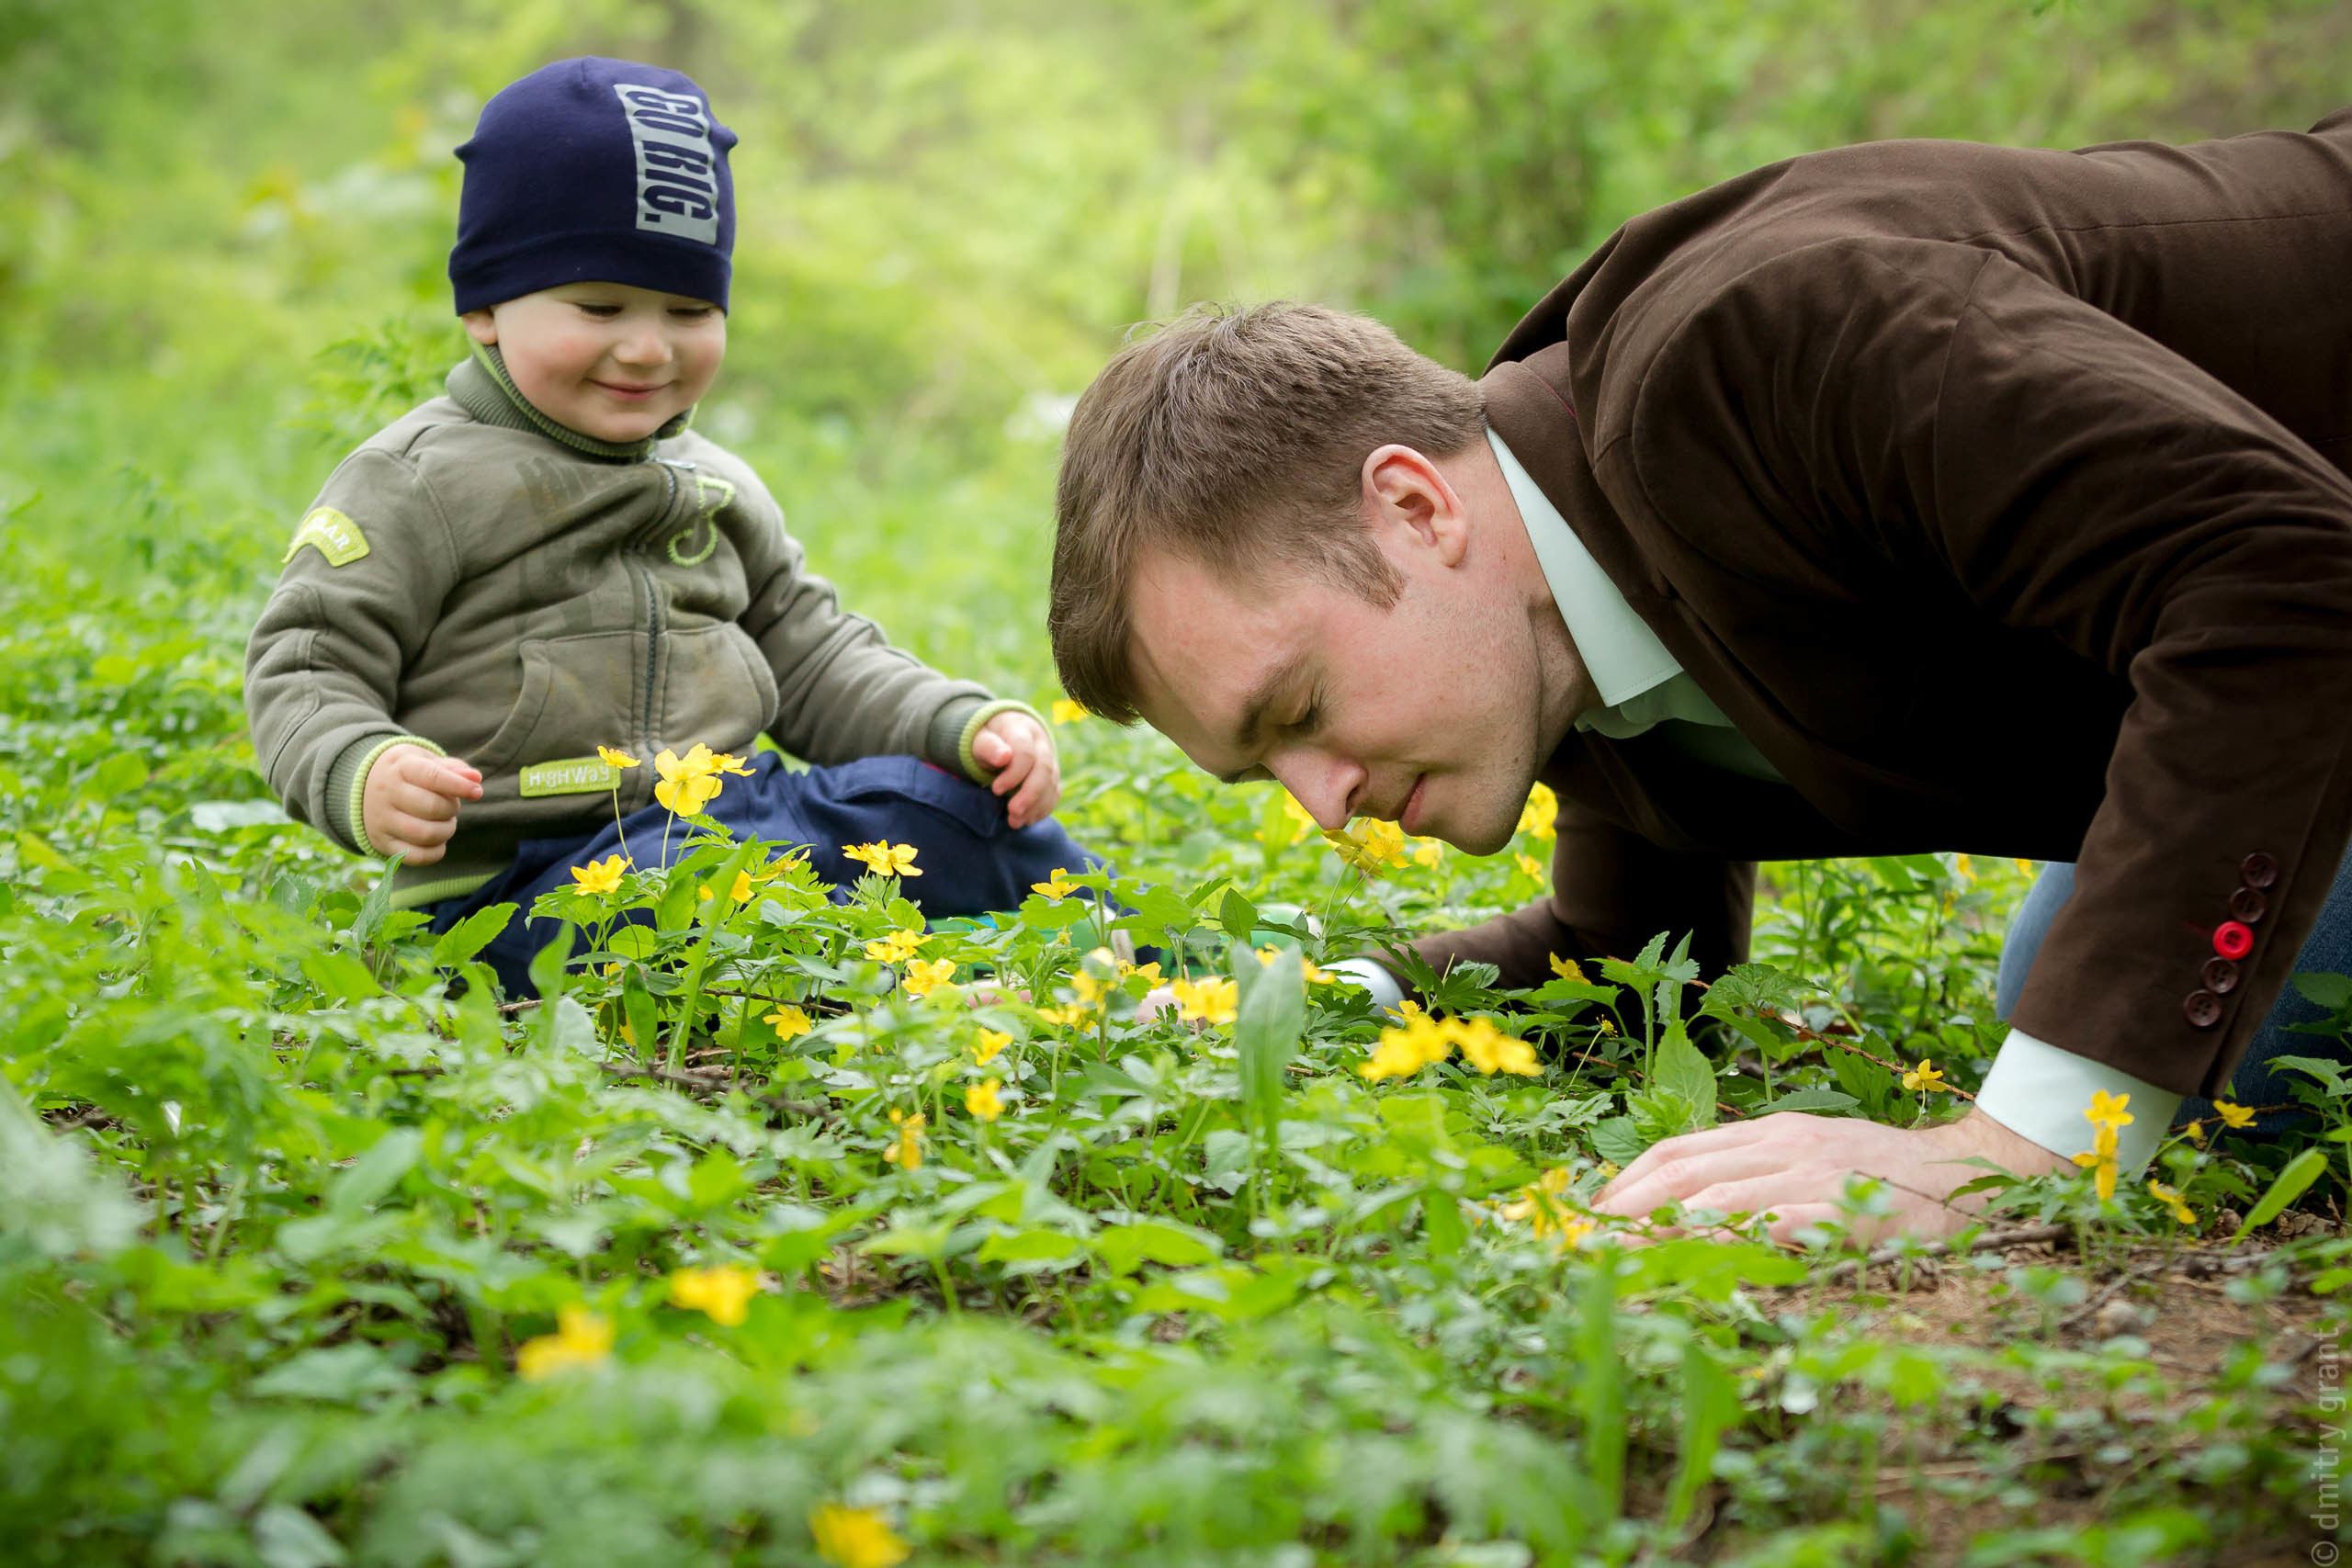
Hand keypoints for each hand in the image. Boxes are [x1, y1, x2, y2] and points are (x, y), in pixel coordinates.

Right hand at [360, 744, 482, 864]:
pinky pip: (415, 857)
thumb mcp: (425, 760)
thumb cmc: (408, 772)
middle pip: (431, 807)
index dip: (459, 786)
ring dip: (446, 831)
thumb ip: (453, 768)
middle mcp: (386, 793)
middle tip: (452, 806)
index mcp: (400, 767)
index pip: (432, 776)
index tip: (477, 791)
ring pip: (424, 834)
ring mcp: (382, 820)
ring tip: (446, 822)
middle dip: (452, 809)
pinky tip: (438, 841)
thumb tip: (475, 779)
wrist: (363, 787)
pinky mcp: (382, 843)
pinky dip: (435, 852)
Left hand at [972, 711, 1059, 828]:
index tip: (996, 790)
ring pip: (1052, 783)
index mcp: (1021, 729)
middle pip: (1044, 769)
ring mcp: (1050, 759)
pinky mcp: (1052, 775)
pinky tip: (1027, 819)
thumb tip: (1003, 757)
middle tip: (1013, 813)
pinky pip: (1054, 793)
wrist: (1002, 734)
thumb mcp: (980, 739)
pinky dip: (1043, 809)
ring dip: (1036, 806)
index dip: (1014, 774)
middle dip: (1030, 794)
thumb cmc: (987, 739)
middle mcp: (1040, 743)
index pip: (1026, 752)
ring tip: (1015, 822)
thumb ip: (989, 747)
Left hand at [1589, 1106, 2069, 1248]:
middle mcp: (1784, 1147)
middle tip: (1587, 1239)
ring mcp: (1813, 1176)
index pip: (1680, 1149)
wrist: (1962, 1173)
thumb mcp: (1810, 1156)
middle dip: (1627, 1204)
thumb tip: (1686, 1204)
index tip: (1593, 1208)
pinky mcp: (1844, 1210)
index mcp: (1771, 1133)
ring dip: (1662, 1228)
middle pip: (1685, 1171)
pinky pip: (1779, 1224)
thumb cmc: (1880, 1173)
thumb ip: (1756, 1173)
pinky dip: (1734, 1240)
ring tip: (1623, 1256)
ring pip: (1720, 1196)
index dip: (1629, 1177)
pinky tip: (1700, 1259)